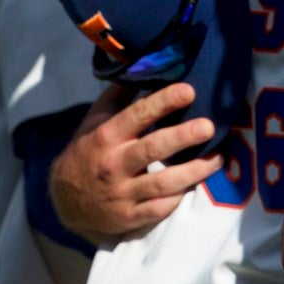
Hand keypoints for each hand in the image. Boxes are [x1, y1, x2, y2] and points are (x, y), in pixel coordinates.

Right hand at [47, 82, 220, 239]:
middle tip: (208, 126)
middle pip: (153, 148)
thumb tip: (143, 66)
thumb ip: (118, 96)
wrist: (65, 199)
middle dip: (183, 136)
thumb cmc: (88, 152)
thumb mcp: (94, 121)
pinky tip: (196, 184)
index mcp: (106, 136)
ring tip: (217, 158)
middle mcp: (113, 164)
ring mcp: (122, 193)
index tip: (188, 90)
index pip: (137, 115)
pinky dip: (179, 198)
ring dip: (194, 171)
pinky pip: (160, 208)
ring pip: (163, 183)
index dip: (163, 102)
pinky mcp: (129, 217)